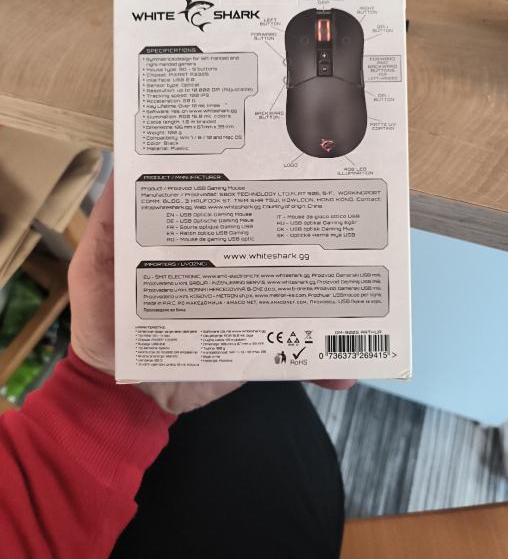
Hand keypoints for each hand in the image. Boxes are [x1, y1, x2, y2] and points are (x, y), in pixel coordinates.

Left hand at [68, 176, 353, 413]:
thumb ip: (108, 224)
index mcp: (193, 243)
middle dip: (305, 232)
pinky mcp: (251, 344)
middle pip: (270, 246)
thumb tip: (126, 167)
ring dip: (327, 296)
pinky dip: (320, 364)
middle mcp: (226, 269)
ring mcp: (243, 308)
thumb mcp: (95, 267)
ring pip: (291, 295)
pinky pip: (290, 350)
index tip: (280, 160)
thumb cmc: (102, 325)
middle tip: (337, 211)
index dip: (252, 183)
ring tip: (361, 284)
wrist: (122, 398)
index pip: (229, 207)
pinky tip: (344, 372)